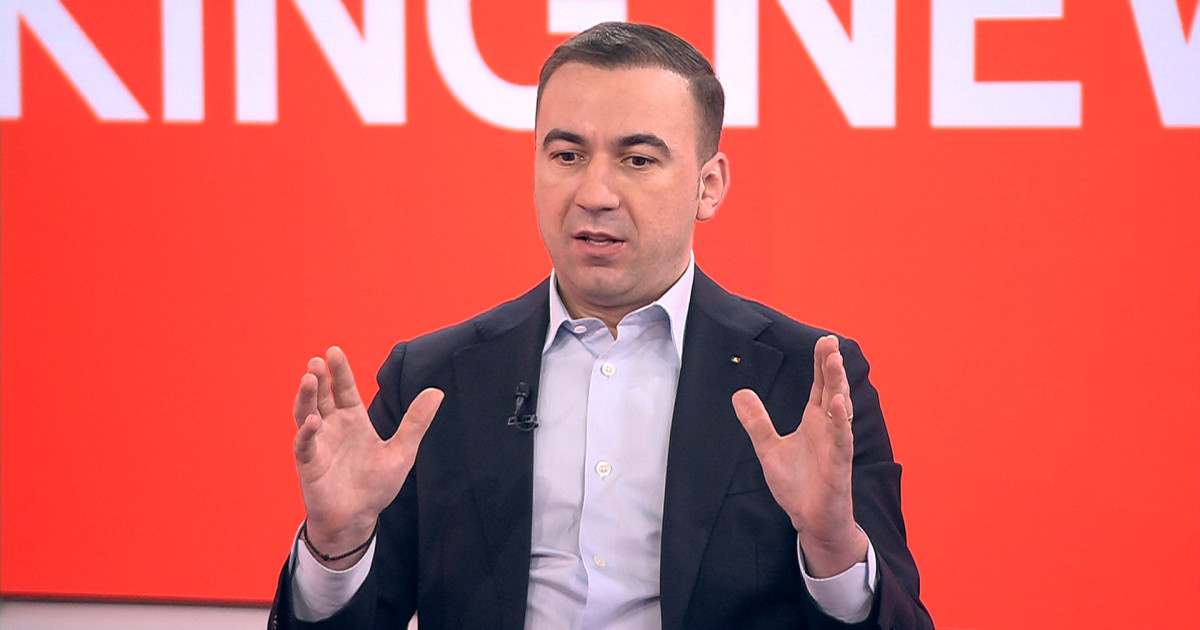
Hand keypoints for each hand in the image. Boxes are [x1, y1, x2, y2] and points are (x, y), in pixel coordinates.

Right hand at [292, 346, 442, 567]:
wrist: (358, 519)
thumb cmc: (376, 486)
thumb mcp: (402, 452)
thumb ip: (416, 422)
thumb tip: (437, 392)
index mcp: (352, 420)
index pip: (343, 389)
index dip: (339, 371)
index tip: (333, 351)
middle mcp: (332, 427)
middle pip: (321, 396)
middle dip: (318, 378)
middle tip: (318, 361)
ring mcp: (318, 443)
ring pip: (306, 414)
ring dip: (306, 397)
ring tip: (309, 379)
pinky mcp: (309, 464)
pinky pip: (304, 444)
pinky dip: (307, 432)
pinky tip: (314, 421)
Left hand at [732, 335, 867, 576]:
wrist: (810, 520)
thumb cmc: (797, 486)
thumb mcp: (768, 449)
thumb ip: (756, 422)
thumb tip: (739, 394)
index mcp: (815, 422)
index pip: (820, 386)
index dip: (821, 364)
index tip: (823, 341)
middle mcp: (828, 429)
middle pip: (832, 390)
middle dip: (831, 366)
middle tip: (829, 342)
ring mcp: (836, 445)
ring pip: (840, 410)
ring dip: (837, 386)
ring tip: (834, 362)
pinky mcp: (839, 465)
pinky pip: (841, 440)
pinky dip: (840, 422)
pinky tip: (837, 403)